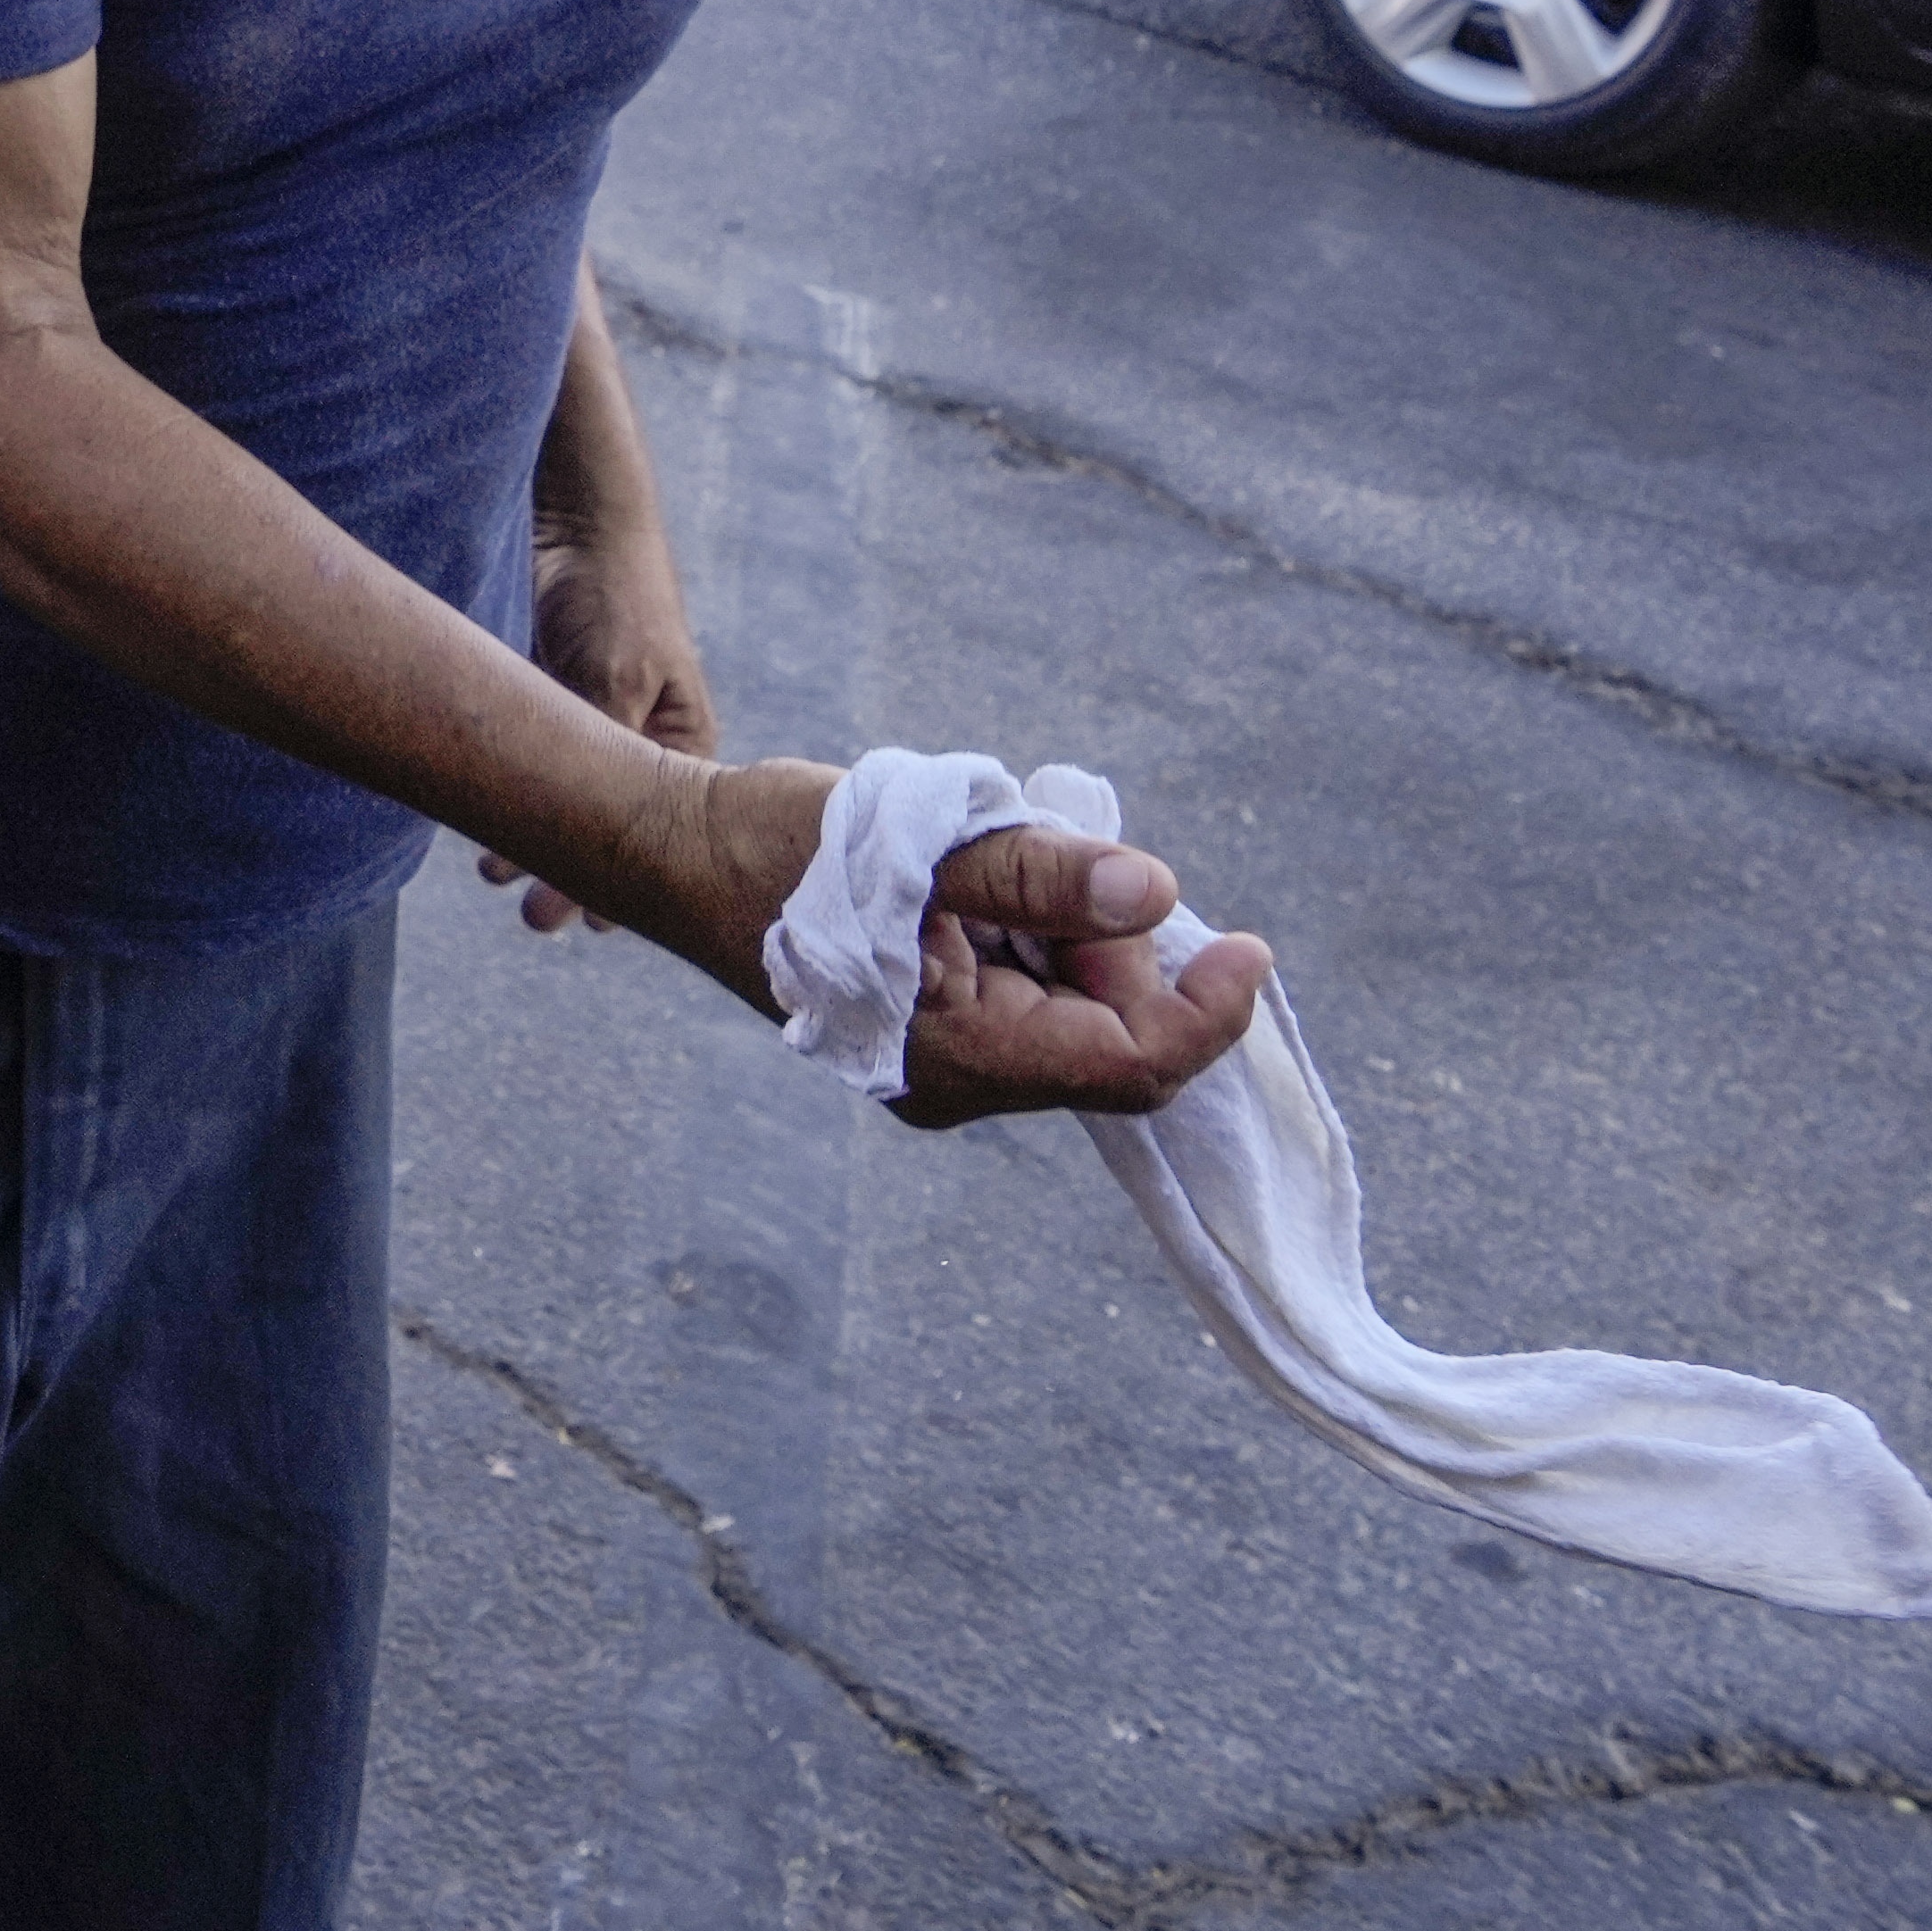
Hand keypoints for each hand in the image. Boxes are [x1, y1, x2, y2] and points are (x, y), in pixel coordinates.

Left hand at [485, 508, 716, 936]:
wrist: (584, 523)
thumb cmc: (619, 595)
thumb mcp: (618, 672)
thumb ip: (604, 740)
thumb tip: (588, 819)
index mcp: (684, 744)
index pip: (659, 833)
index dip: (623, 881)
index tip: (589, 924)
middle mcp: (645, 742)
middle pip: (611, 826)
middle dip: (573, 873)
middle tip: (534, 920)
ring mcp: (600, 721)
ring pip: (567, 799)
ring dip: (534, 838)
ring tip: (492, 877)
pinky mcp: (558, 697)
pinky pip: (538, 762)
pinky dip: (515, 792)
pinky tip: (483, 823)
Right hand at [644, 761, 1267, 1127]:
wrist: (681, 856)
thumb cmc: (784, 846)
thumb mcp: (920, 843)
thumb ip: (1040, 872)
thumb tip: (1158, 891)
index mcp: (963, 1055)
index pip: (1135, 1062)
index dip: (1208, 1010)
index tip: (1250, 943)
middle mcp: (958, 1087)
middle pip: (1109, 1037)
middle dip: (1116, 945)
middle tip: (1060, 851)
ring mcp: (943, 1069)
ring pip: (1072, 1014)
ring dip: (1067, 933)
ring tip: (990, 859)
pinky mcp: (934, 1039)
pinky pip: (1031, 1002)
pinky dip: (1035, 940)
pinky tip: (974, 886)